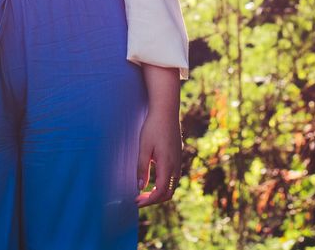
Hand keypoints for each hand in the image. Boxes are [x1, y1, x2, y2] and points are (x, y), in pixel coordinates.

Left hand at [135, 71, 182, 206]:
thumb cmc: (153, 127)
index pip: (160, 192)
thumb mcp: (144, 147)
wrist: (166, 111)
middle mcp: (175, 166)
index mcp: (167, 165)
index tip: (136, 201)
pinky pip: (173, 178)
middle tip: (138, 199)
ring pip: (172, 186)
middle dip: (154, 200)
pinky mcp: (178, 158)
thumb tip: (140, 187)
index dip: (148, 200)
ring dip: (159, 193)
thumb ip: (142, 168)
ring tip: (144, 193)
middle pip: (168, 193)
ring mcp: (178, 162)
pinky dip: (164, 185)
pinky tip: (153, 180)